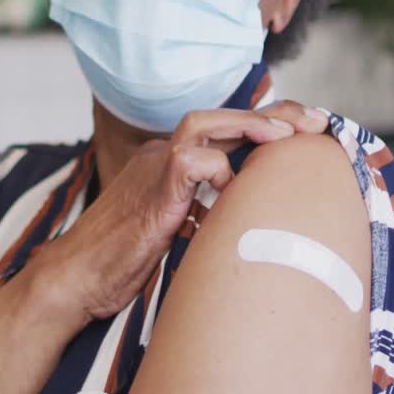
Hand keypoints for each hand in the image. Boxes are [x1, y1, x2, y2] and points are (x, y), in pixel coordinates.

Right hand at [35, 101, 330, 322]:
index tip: (308, 130)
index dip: (268, 125)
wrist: (76, 279)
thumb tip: (251, 212)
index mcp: (172, 163)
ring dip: (250, 124)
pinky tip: (234, 189)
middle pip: (223, 117)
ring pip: (204, 123)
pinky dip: (218, 171)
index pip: (226, 131)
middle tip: (316, 121)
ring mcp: (154, 169)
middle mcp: (163, 156)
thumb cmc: (124, 262)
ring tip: (288, 135)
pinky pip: (189, 163)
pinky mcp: (152, 192)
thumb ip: (208, 212)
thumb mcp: (179, 230)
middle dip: (274, 114)